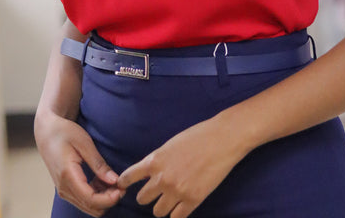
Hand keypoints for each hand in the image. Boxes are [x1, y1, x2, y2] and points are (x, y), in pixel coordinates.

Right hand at [35, 111, 124, 216]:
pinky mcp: (66, 189)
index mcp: (68, 176)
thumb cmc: (65, 133)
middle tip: (121, 184)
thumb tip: (114, 180)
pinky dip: (96, 195)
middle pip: (90, 207)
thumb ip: (98, 163)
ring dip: (103, 198)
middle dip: (109, 200)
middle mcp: (64, 188)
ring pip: (88, 206)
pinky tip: (102, 180)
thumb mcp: (84, 143)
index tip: (122, 189)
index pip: (90, 199)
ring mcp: (63, 190)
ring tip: (113, 180)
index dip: (109, 199)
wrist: (47, 132)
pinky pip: (83, 200)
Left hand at [118, 116, 244, 217]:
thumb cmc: (198, 135)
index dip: (125, 183)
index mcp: (155, 160)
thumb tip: (151, 171)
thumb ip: (159, 160)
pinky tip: (182, 206)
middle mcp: (162, 178)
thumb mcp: (171, 144)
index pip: (130, 177)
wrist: (221, 139)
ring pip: (158, 211)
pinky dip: (177, 213)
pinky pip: (176, 217)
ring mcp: (177, 191)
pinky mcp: (192, 200)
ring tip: (170, 200)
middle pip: (142, 199)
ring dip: (162, 206)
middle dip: (148, 196)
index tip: (123, 186)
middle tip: (155, 193)